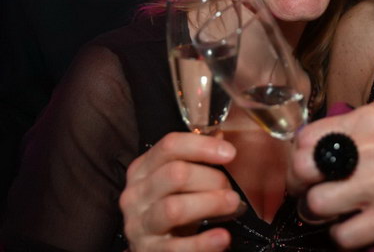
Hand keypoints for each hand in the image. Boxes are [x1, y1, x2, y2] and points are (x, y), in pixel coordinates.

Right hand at [120, 132, 240, 251]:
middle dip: (211, 178)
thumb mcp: (177, 180)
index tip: (230, 153)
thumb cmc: (170, 204)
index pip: (170, 146)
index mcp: (142, 168)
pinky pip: (177, 248)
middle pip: (175, 174)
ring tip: (233, 204)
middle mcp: (136, 194)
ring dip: (211, 203)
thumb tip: (220, 136)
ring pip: (174, 208)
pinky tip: (222, 237)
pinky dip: (203, 242)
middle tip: (231, 188)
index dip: (202, 146)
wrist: (155, 247)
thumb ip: (195, 157)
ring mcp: (139, 225)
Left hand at [288, 101, 373, 248]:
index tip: (305, 165)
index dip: (299, 155)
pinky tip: (353, 225)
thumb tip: (310, 144)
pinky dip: (342, 235)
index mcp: (370, 118)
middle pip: (304, 167)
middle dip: (300, 183)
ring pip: (316, 203)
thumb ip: (352, 129)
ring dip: (318, 212)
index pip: (308, 136)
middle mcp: (372, 146)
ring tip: (330, 209)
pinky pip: (343, 235)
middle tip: (309, 189)